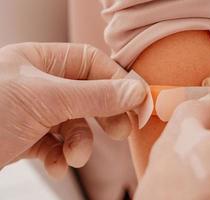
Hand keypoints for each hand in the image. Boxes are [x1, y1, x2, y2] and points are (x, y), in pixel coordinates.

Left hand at [0, 43, 145, 177]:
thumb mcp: (46, 100)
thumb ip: (96, 96)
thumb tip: (136, 91)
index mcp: (42, 60)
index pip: (94, 65)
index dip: (119, 83)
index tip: (140, 104)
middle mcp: (41, 83)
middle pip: (90, 94)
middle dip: (105, 115)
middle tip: (121, 131)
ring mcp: (35, 111)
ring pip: (76, 123)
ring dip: (81, 144)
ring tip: (74, 156)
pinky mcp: (29, 137)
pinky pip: (58, 144)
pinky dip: (61, 156)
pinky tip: (56, 164)